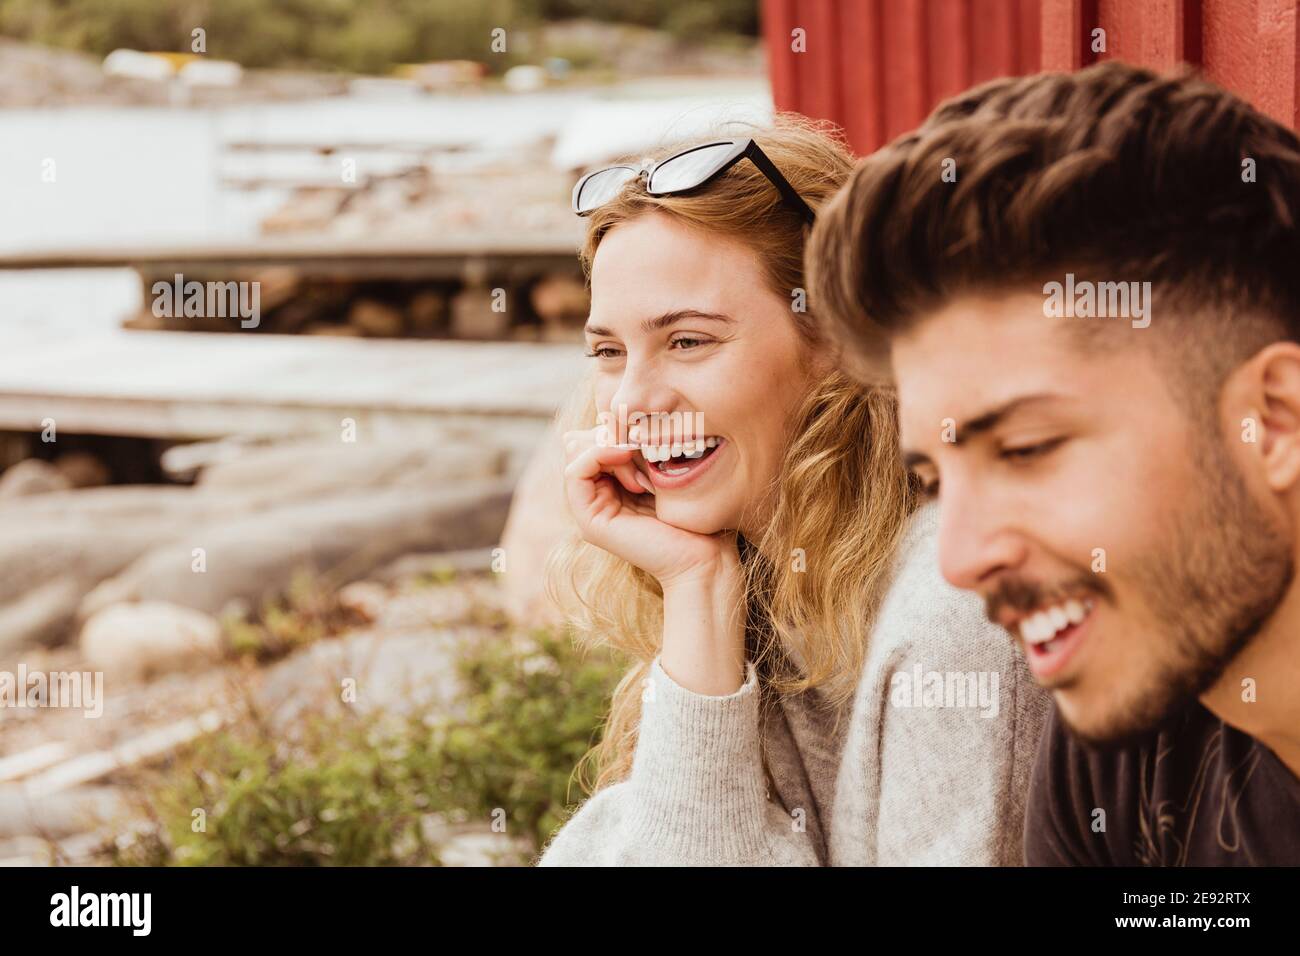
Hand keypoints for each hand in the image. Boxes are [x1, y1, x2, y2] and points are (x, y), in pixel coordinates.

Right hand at [561, 426, 746, 694]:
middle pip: (580, 440)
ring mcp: (590, 510)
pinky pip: (575, 471)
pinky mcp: (590, 522)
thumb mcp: (665, 467)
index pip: (592, 435)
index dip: (614, 424)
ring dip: (609, 444)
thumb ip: (640, 446)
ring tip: (642, 461)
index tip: (649, 432)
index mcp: (613, 485)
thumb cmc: (697, 513)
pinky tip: (626, 456)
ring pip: (575, 451)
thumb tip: (617, 415)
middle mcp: (598, 497)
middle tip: (646, 447)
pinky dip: (598, 453)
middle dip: (612, 432)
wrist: (706, 558)